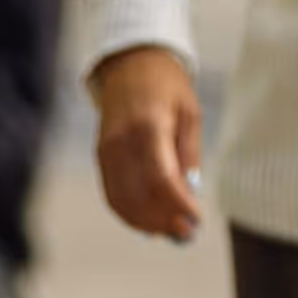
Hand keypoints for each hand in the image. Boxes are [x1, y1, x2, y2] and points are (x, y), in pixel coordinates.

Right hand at [93, 43, 207, 241]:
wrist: (131, 63)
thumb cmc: (167, 86)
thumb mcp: (189, 113)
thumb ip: (189, 154)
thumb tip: (191, 192)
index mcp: (148, 126)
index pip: (161, 178)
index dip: (178, 204)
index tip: (197, 220)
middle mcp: (122, 141)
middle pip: (139, 194)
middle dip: (164, 220)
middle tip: (187, 234)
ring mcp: (106, 150)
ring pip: (122, 199)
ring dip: (146, 222)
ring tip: (170, 231)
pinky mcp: (100, 155)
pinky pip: (112, 193)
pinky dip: (129, 212)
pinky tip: (148, 222)